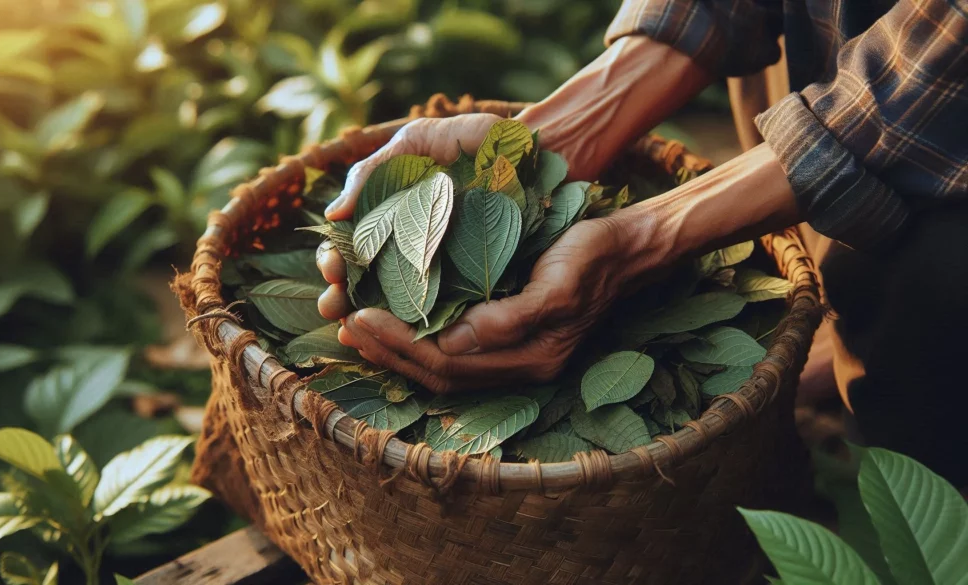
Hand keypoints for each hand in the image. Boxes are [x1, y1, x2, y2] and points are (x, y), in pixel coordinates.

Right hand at [317, 113, 503, 318]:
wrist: (532, 148)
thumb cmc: (474, 141)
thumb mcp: (419, 145)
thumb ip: (373, 171)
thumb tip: (332, 214)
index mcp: (390, 219)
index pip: (351, 249)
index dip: (335, 262)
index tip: (332, 267)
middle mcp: (409, 252)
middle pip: (364, 285)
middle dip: (341, 298)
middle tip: (334, 304)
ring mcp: (442, 274)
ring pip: (396, 308)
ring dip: (369, 322)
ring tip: (354, 326)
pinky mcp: (475, 290)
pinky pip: (443, 317)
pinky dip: (416, 330)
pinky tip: (398, 335)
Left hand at [335, 210, 669, 392]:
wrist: (625, 249)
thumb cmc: (592, 258)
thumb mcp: (557, 284)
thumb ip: (512, 318)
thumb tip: (456, 341)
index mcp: (531, 360)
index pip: (450, 366)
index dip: (401, 345)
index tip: (361, 318)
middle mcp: (520, 367)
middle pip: (439, 374)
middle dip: (389, 352)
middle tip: (346, 325)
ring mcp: (515, 356)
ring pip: (442, 368)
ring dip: (397, 352)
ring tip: (357, 330)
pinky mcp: (508, 338)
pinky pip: (454, 352)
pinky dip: (417, 341)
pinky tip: (394, 324)